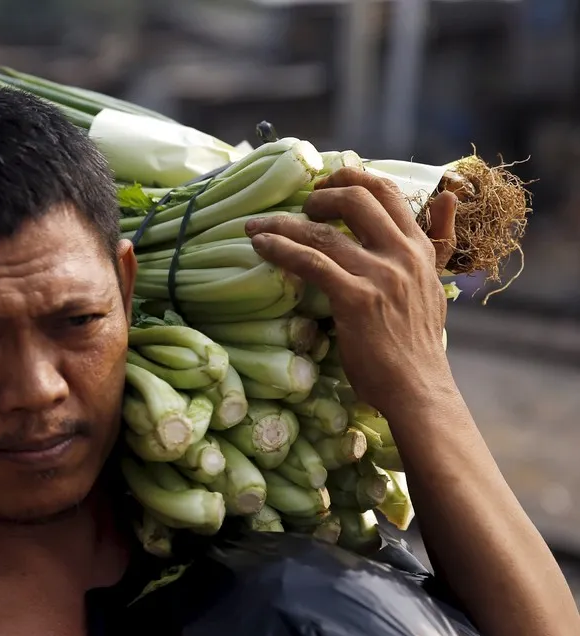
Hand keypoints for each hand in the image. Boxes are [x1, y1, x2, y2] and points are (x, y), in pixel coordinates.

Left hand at [245, 167, 457, 414]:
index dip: (353, 179)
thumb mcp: (433, 284)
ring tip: (256, 226)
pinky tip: (260, 245)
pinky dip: (280, 249)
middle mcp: (402, 254)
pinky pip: (310, 262)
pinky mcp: (356, 298)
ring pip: (323, 232)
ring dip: (282, 224)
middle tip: (298, 207)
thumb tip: (447, 196)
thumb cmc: (417, 344)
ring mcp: (380, 275)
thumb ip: (436, 242)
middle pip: (357, 198)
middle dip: (320, 195)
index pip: (388, 192)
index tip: (327, 184)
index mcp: (419, 249)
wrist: (419, 388)